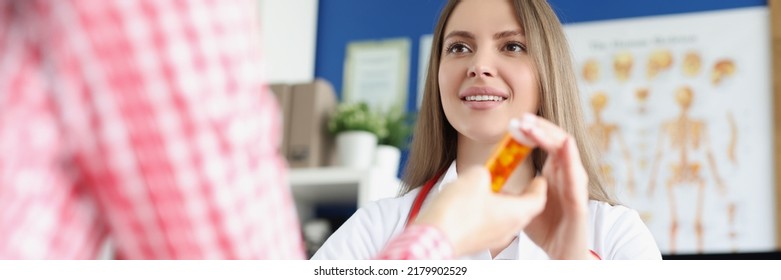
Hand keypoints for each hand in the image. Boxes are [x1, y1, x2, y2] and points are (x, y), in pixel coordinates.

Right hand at [413, 167, 546, 256]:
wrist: (433, 236)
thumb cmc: (456, 212)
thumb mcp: (475, 176)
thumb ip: (486, 171)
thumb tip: (484, 173)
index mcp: (515, 213)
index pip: (538, 199)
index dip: (539, 186)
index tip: (538, 178)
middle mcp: (508, 229)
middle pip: (521, 209)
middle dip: (516, 192)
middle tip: (508, 178)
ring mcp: (492, 238)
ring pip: (504, 218)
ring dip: (498, 202)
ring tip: (484, 188)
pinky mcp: (477, 242)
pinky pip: (488, 225)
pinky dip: (485, 213)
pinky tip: (470, 202)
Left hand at [513, 114, 590, 258]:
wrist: (563, 253)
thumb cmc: (548, 228)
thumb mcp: (523, 202)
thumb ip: (514, 185)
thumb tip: (493, 173)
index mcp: (556, 172)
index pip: (547, 141)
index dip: (534, 129)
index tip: (516, 121)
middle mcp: (568, 175)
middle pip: (558, 141)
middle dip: (540, 127)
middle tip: (522, 119)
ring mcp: (575, 187)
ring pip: (568, 154)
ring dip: (550, 137)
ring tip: (534, 128)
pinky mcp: (580, 203)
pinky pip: (576, 179)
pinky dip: (570, 160)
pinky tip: (564, 146)